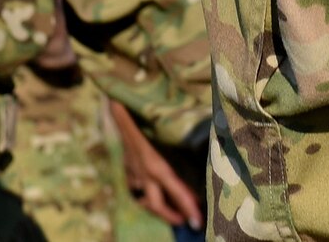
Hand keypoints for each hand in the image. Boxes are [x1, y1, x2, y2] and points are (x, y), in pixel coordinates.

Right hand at [109, 101, 203, 229]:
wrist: (118, 106)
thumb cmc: (148, 114)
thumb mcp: (170, 130)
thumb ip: (187, 143)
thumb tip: (210, 146)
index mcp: (157, 165)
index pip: (176, 191)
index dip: (188, 207)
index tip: (197, 222)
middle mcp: (144, 172)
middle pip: (156, 204)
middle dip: (170, 215)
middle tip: (186, 222)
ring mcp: (132, 171)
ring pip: (143, 196)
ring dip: (158, 204)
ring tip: (172, 210)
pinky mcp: (125, 165)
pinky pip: (135, 183)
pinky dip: (145, 190)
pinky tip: (153, 189)